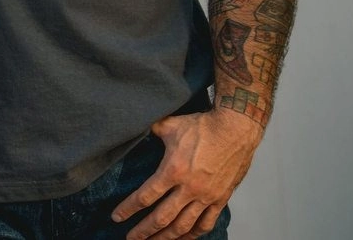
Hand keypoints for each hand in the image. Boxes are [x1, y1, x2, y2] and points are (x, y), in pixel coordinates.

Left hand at [111, 109, 262, 239]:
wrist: (235, 129)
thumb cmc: (202, 126)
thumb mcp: (171, 124)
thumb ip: (152, 130)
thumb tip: (138, 127)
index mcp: (173, 170)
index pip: (146, 196)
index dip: (128, 208)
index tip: (117, 217)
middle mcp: (189, 188)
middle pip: (161, 218)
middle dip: (143, 231)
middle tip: (131, 239)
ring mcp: (206, 197)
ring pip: (183, 226)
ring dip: (166, 238)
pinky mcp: (220, 199)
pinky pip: (205, 224)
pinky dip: (193, 235)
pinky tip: (184, 238)